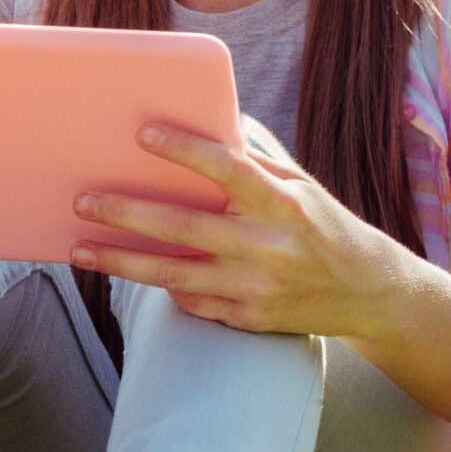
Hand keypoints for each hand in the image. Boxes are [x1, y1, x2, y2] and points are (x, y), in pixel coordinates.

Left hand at [68, 125, 405, 340]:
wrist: (369, 293)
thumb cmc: (324, 226)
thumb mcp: (301, 186)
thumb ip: (255, 163)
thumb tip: (205, 131)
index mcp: (284, 202)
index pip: (228, 169)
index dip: (184, 150)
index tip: (143, 133)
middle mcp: (269, 246)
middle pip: (185, 228)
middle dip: (128, 212)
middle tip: (84, 200)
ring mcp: (257, 288)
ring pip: (175, 275)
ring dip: (122, 261)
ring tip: (81, 249)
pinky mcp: (250, 319)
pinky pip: (193, 302)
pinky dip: (166, 287)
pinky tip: (138, 271)